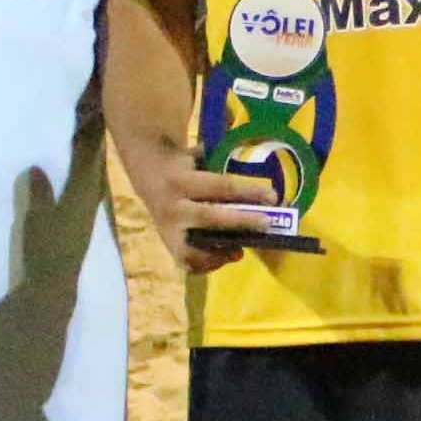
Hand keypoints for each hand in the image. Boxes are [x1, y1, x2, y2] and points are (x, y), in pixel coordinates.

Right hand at [137, 150, 289, 271]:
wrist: (147, 174)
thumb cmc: (183, 165)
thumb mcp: (198, 156)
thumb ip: (222, 167)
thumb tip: (257, 184)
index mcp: (181, 180)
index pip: (221, 187)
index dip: (248, 192)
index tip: (273, 197)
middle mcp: (172, 206)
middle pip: (209, 217)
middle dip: (240, 222)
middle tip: (266, 224)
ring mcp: (167, 229)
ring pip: (192, 250)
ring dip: (219, 254)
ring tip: (240, 252)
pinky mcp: (166, 244)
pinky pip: (186, 262)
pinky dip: (207, 264)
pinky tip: (224, 257)